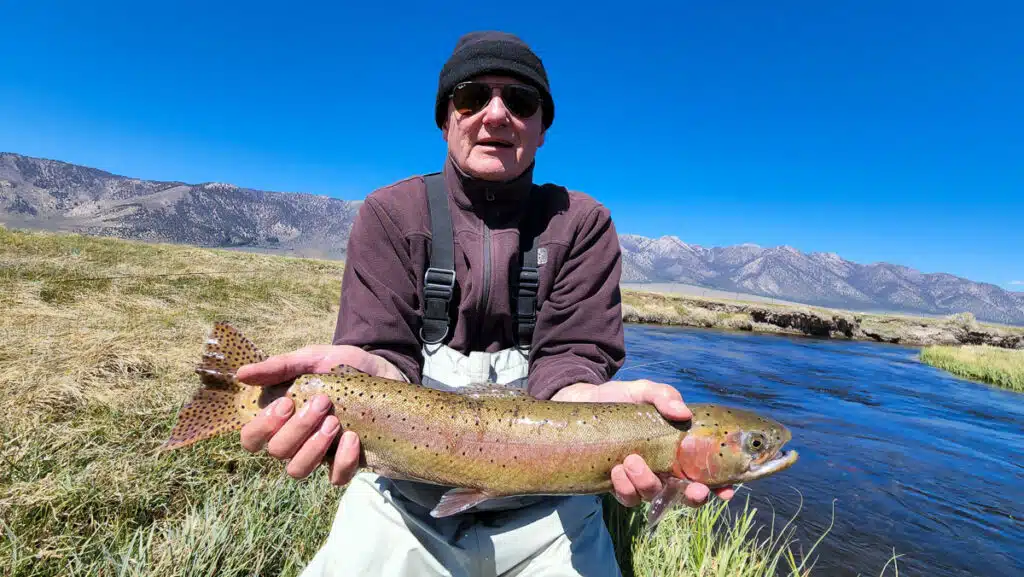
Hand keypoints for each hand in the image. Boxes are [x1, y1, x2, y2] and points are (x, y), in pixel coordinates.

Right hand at [236, 344, 404, 484]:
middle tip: (322, 402)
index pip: (251, 439)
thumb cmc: (344, 365)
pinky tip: (354, 438)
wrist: (385, 371)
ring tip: (334, 422)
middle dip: (298, 428)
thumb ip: (280, 366)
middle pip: (277, 452)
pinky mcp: (346, 463)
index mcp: (282, 418)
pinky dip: (343, 461)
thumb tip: (241, 374)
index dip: (262, 427)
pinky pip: (335, 478)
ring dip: (314, 447)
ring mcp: (320, 454)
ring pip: (298, 470)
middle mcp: (296, 440)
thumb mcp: (314, 358)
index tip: (287, 402)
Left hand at [551, 379, 735, 507]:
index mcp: (676, 450)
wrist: (580, 404)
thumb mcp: (642, 391)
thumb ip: (663, 396)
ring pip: (653, 496)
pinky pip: (627, 498)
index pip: (704, 472)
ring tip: (632, 460)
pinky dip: (625, 487)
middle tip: (692, 489)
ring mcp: (639, 479)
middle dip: (692, 497)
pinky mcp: (616, 484)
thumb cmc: (619, 398)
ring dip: (647, 483)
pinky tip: (617, 468)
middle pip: (685, 495)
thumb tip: (682, 412)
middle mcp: (662, 469)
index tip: (726, 490)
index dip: (719, 487)